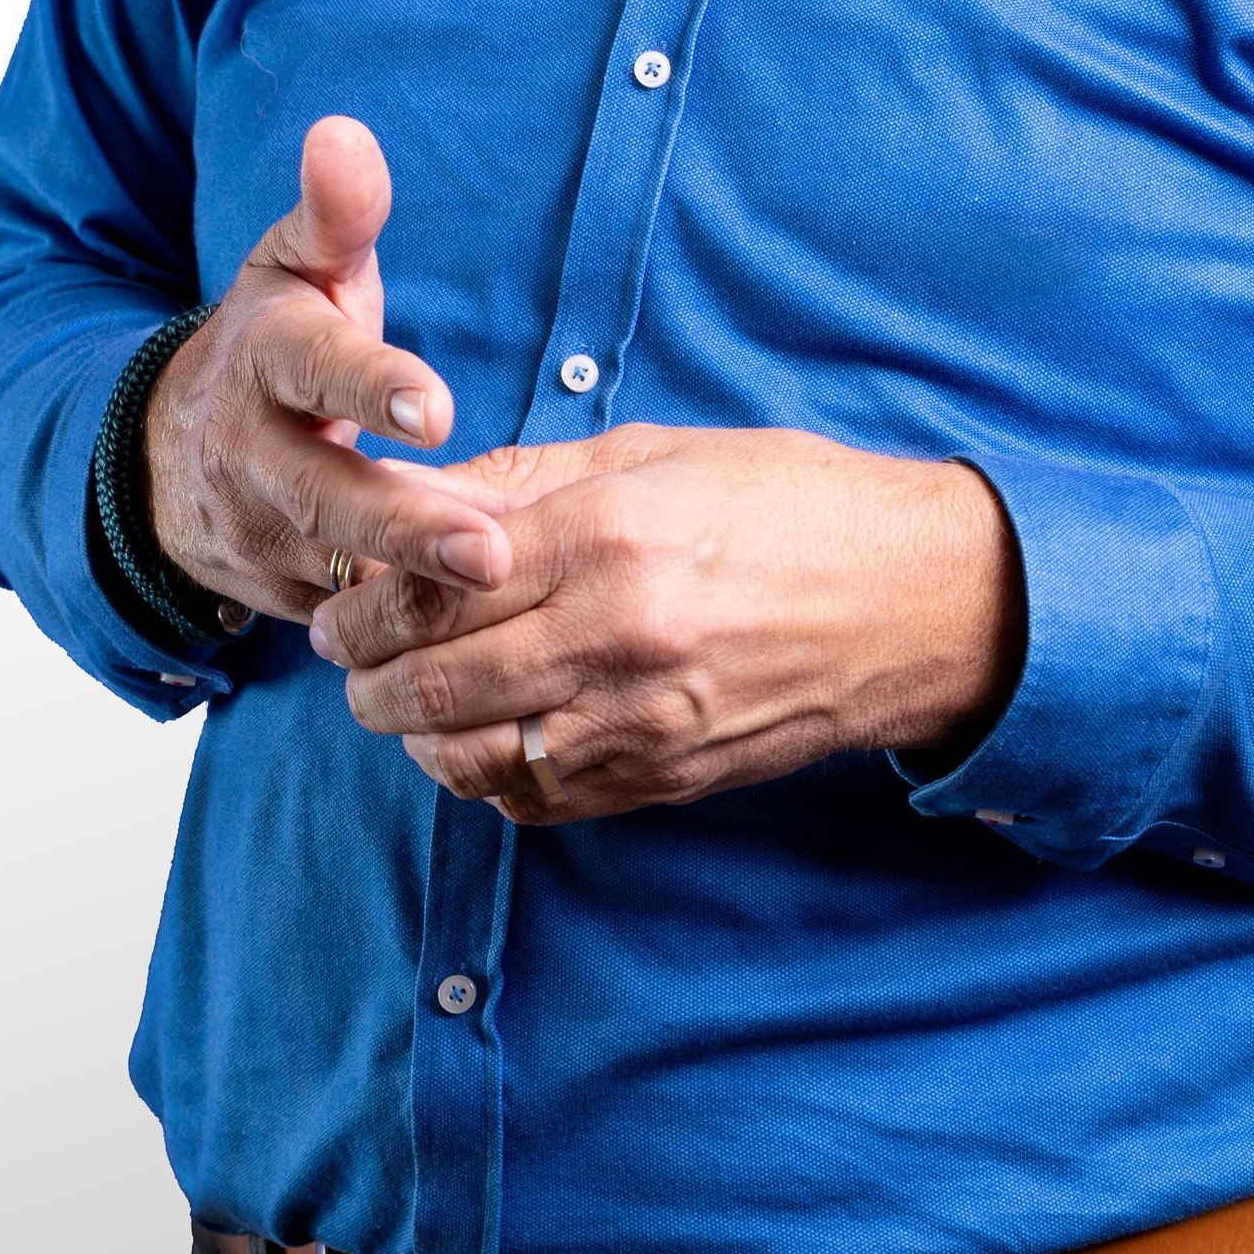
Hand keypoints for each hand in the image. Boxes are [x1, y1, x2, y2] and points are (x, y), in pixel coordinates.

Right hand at [141, 117, 512, 631]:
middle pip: (324, 494)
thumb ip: (335, 211)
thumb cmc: (275, 342)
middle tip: (490, 550)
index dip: (373, 387)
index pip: (316, 369)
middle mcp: (250, 450)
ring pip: (334, 566)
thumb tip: (344, 132)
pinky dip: (400, 626)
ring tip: (500, 593)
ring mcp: (256, 530)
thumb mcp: (296, 266)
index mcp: (267, 356)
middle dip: (406, 525)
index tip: (437, 406)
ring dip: (414, 587)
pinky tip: (473, 630)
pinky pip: (341, 615)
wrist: (171, 450)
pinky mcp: (274, 591)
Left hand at [305, 423, 1024, 821]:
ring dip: (413, 738)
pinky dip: (485, 780)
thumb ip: (527, 481)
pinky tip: (475, 744)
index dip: (367, 600)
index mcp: (606, 538)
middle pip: (436, 681)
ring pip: (474, 757)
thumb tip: (420, 495)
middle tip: (346, 659)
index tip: (340, 599)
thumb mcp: (655, 454)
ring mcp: (642, 722)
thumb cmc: (789, 504)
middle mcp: (615, 638)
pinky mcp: (665, 778)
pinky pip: (539, 800)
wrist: (912, 600)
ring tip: (398, 706)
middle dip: (367, 675)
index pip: (435, 584)